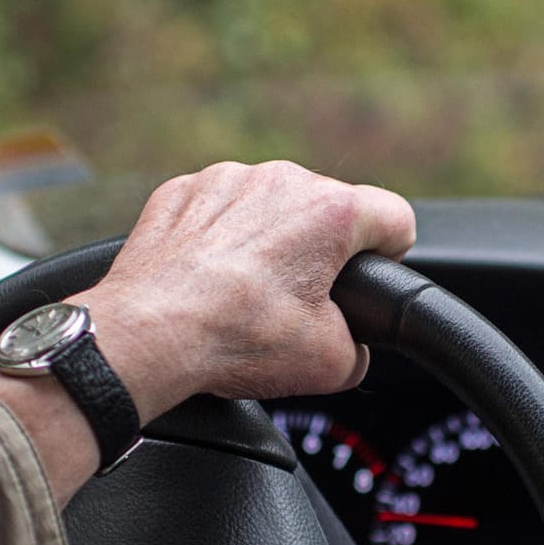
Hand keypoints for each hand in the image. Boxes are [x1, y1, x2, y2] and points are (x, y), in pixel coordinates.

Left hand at [73, 160, 415, 418]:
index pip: (394, 219)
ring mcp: (225, 180)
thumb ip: (358, 347)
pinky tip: (207, 279)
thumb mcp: (330, 364)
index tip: (372, 278)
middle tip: (296, 304)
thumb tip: (351, 349)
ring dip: (266, 242)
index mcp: (330, 211)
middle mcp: (280, 180)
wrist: (149, 336)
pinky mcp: (180, 192)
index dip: (390, 256)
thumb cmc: (236, 340)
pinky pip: (216, 210)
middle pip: (326, 211)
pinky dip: (217, 238)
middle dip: (319, 253)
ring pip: (267, 207)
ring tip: (244, 294)